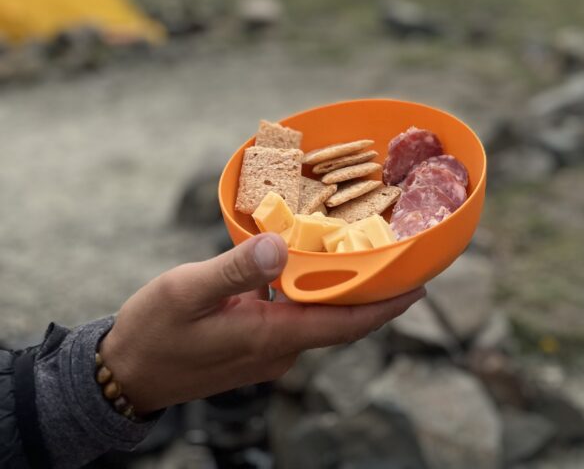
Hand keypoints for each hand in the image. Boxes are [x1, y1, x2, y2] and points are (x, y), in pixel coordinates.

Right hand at [100, 233, 422, 413]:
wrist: (125, 374)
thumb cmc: (153, 331)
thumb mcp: (187, 290)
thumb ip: (234, 268)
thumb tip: (277, 246)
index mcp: (269, 337)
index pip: (343, 324)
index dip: (385, 307)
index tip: (419, 287)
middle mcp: (278, 350)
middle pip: (339, 320)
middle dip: (373, 292)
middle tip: (401, 255)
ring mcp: (267, 351)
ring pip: (317, 316)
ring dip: (340, 288)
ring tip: (364, 247)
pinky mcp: (254, 344)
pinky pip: (295, 316)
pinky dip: (310, 291)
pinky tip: (310, 261)